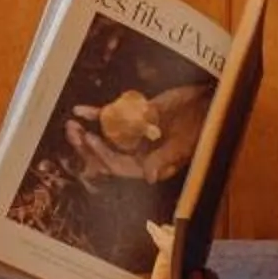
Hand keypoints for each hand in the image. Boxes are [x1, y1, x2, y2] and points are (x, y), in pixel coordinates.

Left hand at [65, 86, 204, 182]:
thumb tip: (148, 177)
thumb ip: (164, 158)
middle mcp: (138, 153)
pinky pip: (110, 119)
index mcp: (149, 164)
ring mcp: (133, 136)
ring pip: (103, 138)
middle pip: (106, 155)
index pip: (120, 165)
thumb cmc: (199, 125)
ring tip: (72, 125)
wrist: (205, 101)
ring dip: (86, 132)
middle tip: (73, 133)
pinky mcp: (131, 119)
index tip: (91, 140)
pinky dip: (96, 114)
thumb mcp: (183, 143)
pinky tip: (80, 110)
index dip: (104, 155)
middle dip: (87, 147)